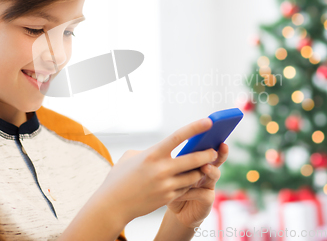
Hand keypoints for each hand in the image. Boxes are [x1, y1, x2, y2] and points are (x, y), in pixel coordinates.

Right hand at [92, 118, 217, 224]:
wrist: (112, 205)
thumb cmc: (119, 178)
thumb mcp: (130, 157)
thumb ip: (149, 151)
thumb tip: (162, 150)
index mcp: (152, 154)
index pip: (178, 136)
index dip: (195, 127)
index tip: (208, 121)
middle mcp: (161, 169)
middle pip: (194, 159)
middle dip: (207, 154)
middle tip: (214, 150)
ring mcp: (166, 185)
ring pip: (194, 176)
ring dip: (200, 170)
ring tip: (204, 166)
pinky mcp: (168, 198)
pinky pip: (186, 188)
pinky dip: (190, 183)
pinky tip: (190, 179)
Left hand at [166, 141, 228, 227]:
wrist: (175, 210)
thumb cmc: (169, 187)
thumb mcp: (168, 170)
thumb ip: (173, 160)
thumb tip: (167, 145)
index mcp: (196, 159)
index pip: (204, 145)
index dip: (207, 136)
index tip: (210, 124)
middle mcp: (206, 170)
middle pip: (216, 158)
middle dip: (218, 152)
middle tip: (215, 148)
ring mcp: (209, 184)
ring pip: (215, 174)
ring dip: (211, 170)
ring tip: (205, 168)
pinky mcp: (208, 199)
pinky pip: (204, 194)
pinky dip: (193, 191)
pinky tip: (182, 192)